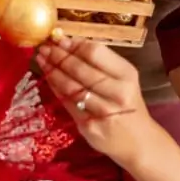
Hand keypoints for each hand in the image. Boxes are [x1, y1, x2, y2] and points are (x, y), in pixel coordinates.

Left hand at [37, 36, 158, 166]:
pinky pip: (67, 103)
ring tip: (42, 59)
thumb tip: (69, 41)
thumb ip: (99, 60)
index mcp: (127, 75)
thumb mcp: (123, 78)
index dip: (73, 45)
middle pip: (80, 69)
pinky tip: (48, 77)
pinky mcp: (89, 127)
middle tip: (44, 47)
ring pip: (71, 87)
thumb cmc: (127, 103)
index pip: (95, 53)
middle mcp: (117, 93)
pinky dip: (55, 88)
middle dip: (58, 56)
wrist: (137, 141)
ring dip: (52, 70)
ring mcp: (103, 112)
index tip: (58, 38)